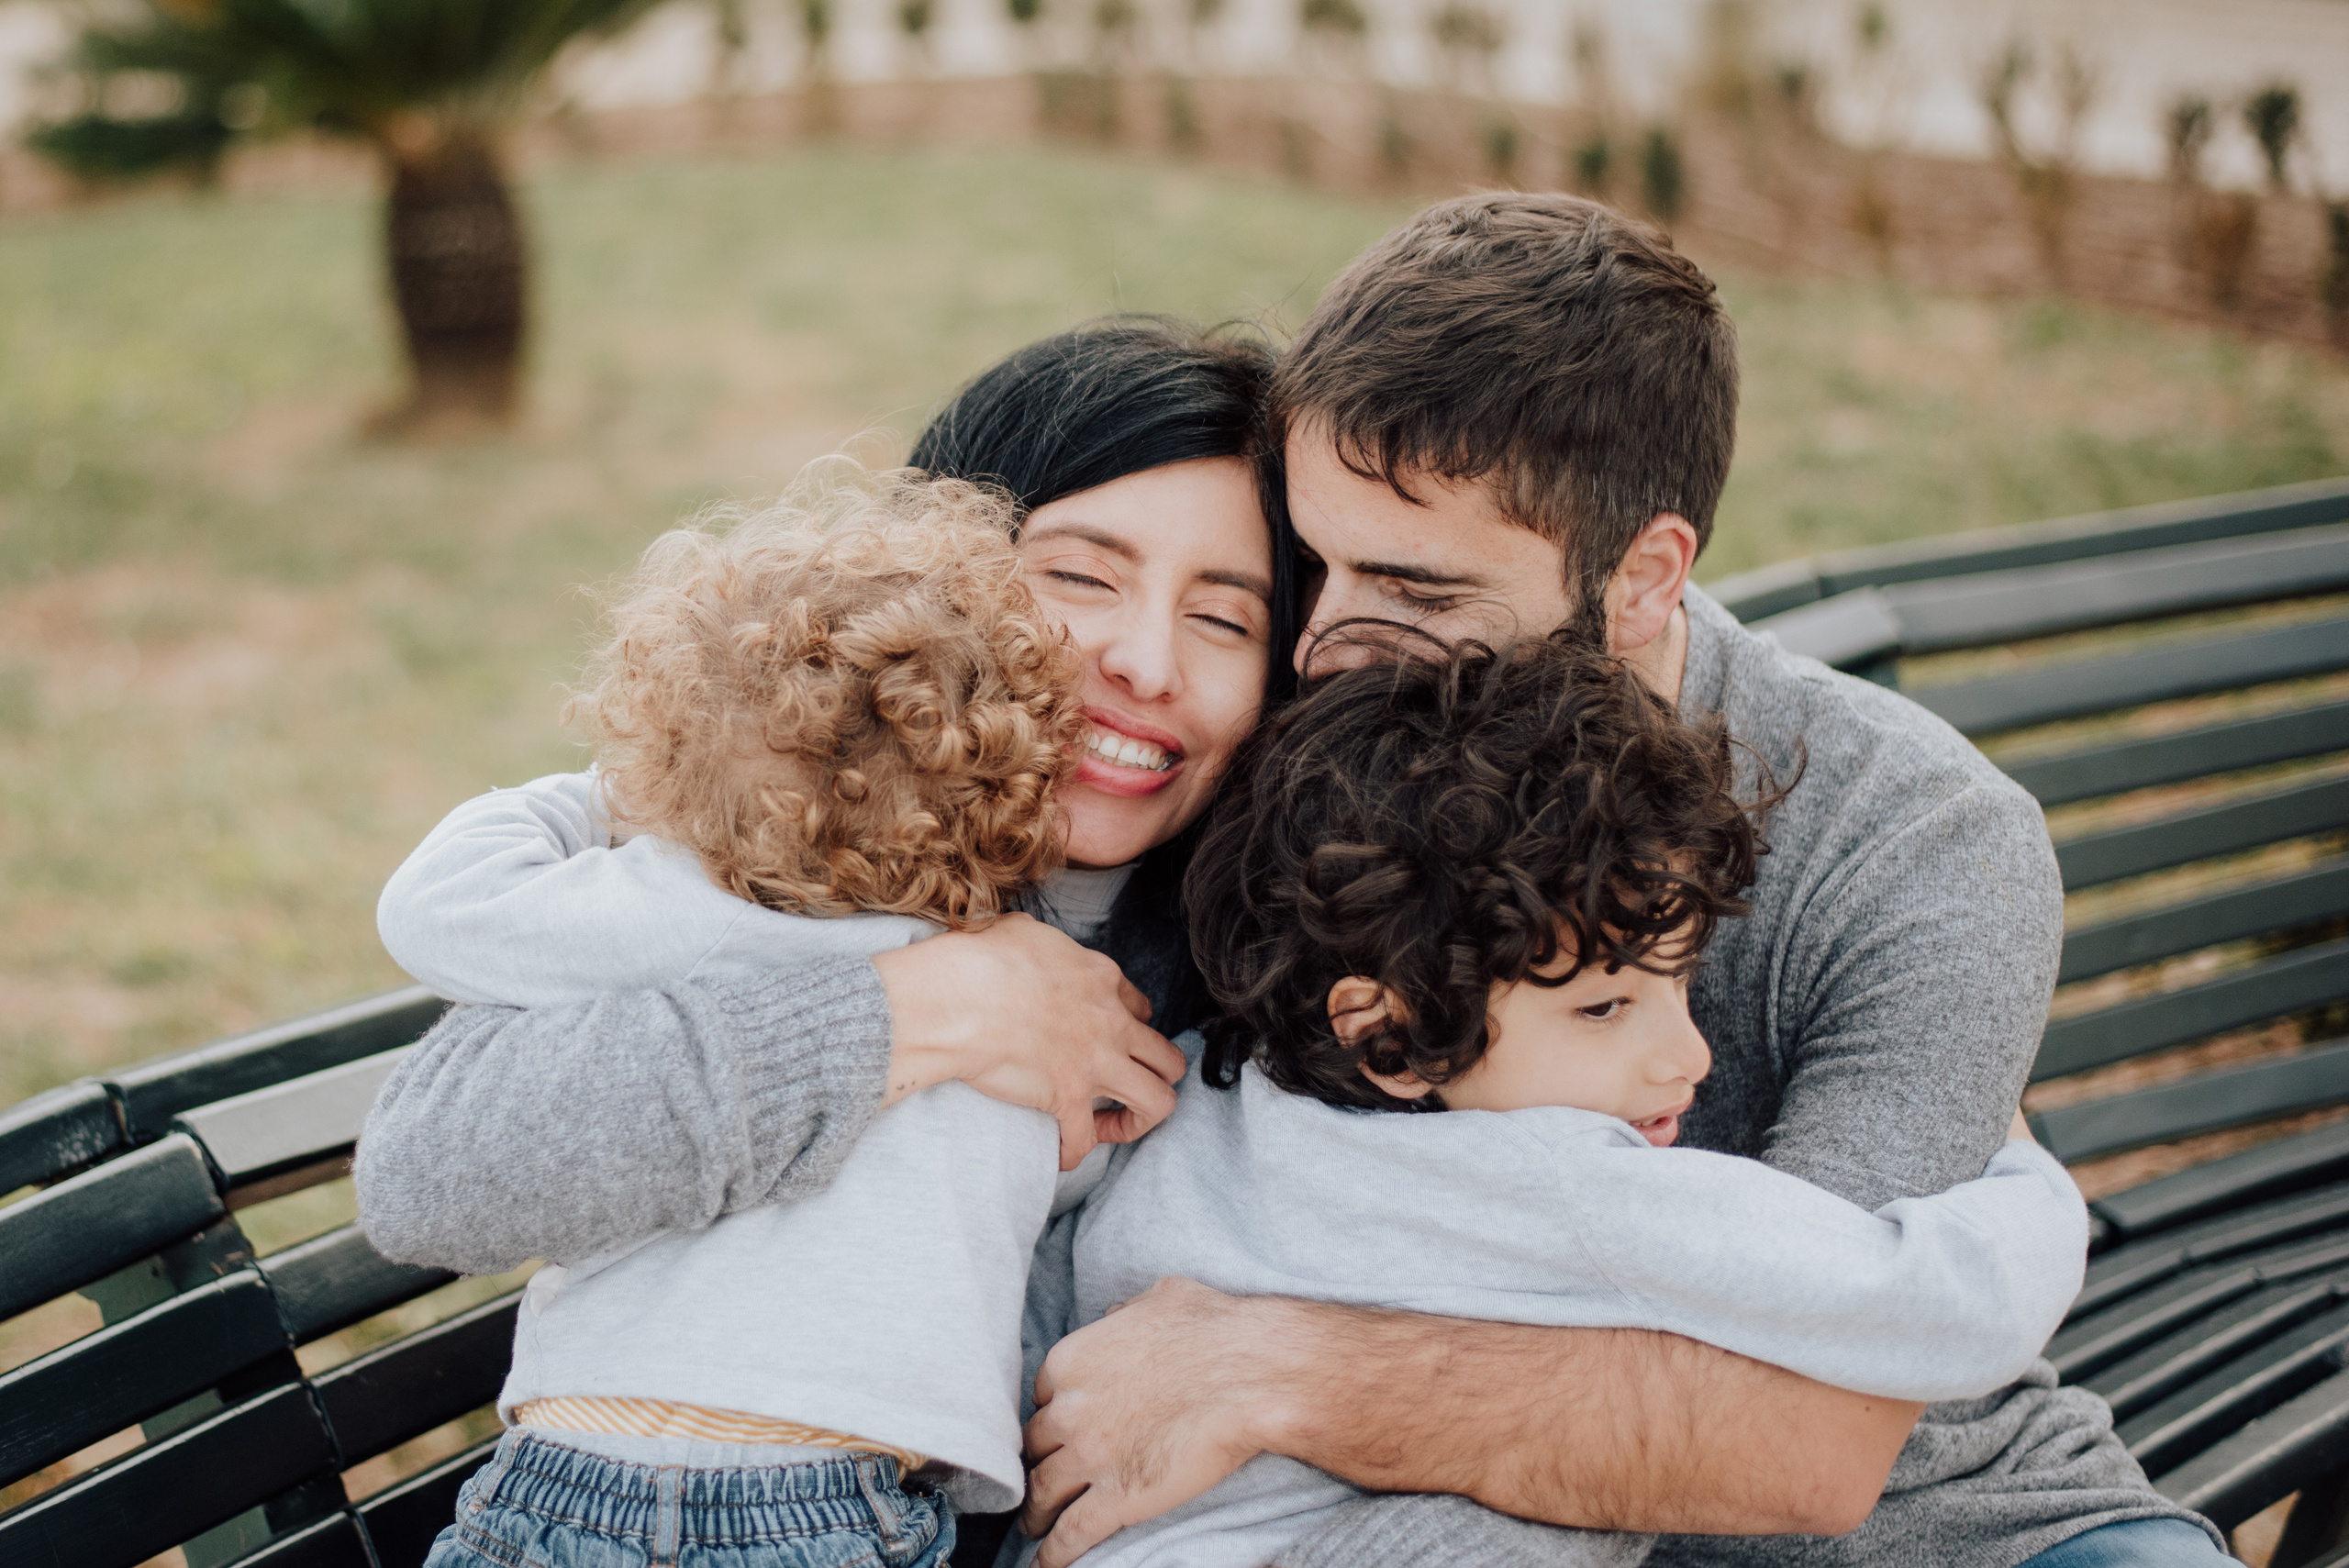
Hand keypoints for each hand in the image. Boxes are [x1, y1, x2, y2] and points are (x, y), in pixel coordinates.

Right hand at [872, 913, 1185, 1169]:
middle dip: (1156, 1075)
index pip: (1141, 1008)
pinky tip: (1060, 1153)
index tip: (1112, 1039)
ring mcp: (1096, 1063)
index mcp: (1101, 979)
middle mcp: (1111, 1022)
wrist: (960, 999)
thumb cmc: (981, 960)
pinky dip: (1073, 1152)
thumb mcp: (1024, 931)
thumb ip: (1044, 945)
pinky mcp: (1068, 1098)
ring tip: (1111, 1127)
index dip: (1130, 1026)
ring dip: (1139, 1119)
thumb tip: (1028, 947)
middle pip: (1168, 1057)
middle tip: (1128, 1084)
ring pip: (1158, 1101)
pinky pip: (1086, 1140)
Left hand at [1022, 1278, 1288, 1566]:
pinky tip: (1045, 1564)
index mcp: (1072, 1361)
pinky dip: (1053, 1554)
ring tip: (1032, 1526)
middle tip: (1039, 1475)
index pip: (1043, 1395)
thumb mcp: (1159, 1298)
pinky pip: (1072, 1533)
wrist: (1251, 1374)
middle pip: (1036, 1444)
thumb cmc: (1214, 1329)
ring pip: (1043, 1491)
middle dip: (1037, 1460)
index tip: (1058, 1426)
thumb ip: (1125, 1314)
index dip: (1052, 1411)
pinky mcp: (1117, 1498)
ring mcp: (1090, 1457)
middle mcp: (1070, 1410)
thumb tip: (1117, 1319)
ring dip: (1034, 1512)